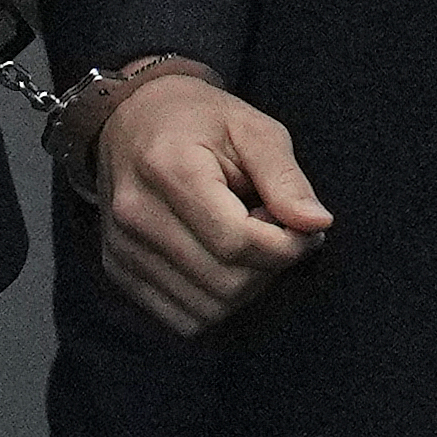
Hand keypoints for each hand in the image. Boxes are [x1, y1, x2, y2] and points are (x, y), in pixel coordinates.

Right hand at [92, 74, 332, 335]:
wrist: (131, 117)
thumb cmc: (199, 121)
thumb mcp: (252, 128)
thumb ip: (285, 178)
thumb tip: (317, 224)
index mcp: (169, 168)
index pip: (239, 241)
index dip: (288, 245)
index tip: (307, 229)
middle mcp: (136, 214)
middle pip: (226, 283)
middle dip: (269, 267)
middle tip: (272, 229)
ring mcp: (122, 248)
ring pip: (208, 311)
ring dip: (244, 288)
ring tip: (244, 242)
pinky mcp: (118, 271)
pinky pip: (182, 319)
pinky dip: (215, 302)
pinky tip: (218, 262)